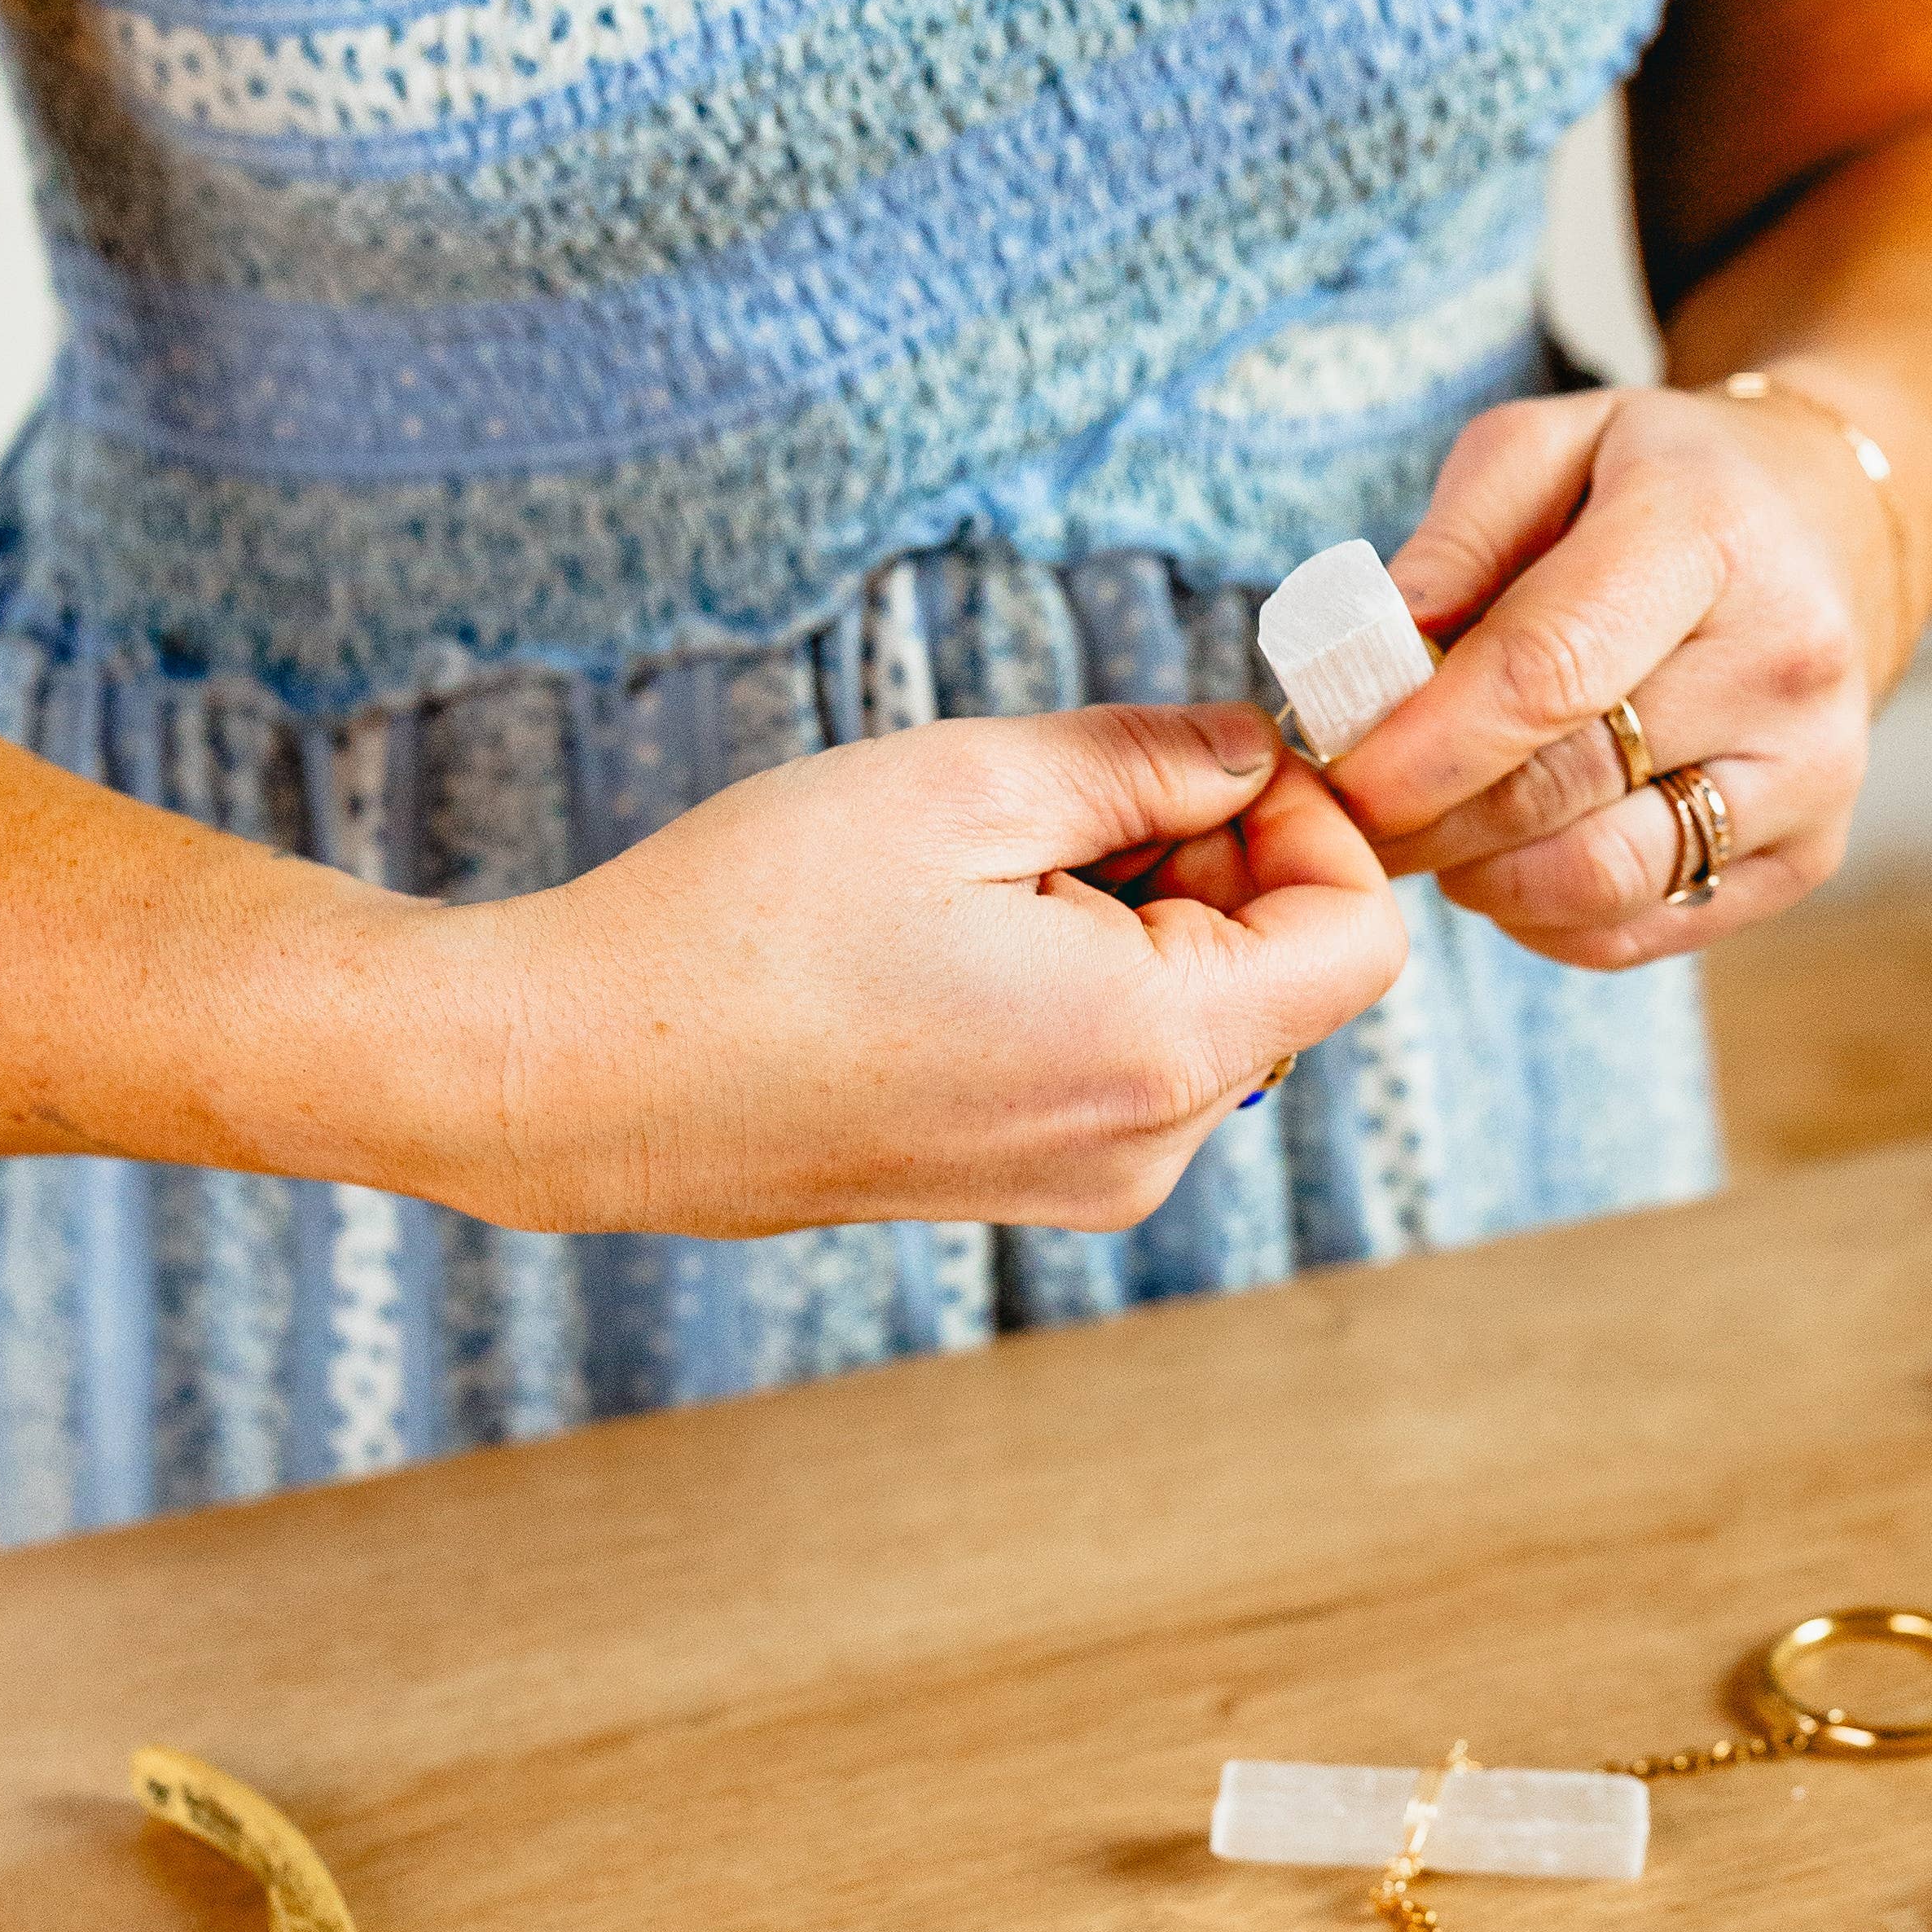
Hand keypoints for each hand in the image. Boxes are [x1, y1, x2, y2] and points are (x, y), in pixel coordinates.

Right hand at [420, 706, 1403, 1234]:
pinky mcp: (1018, 1183)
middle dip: (1215, 858)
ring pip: (1202, 1013)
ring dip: (1140, 912)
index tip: (1198, 759)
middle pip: (1286, 975)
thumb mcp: (963, 785)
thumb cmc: (745, 925)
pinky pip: (1120, 1060)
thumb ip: (1142, 759)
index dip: (1310, 821)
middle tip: (1063, 794)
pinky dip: (1085, 975)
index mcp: (1154, 1051)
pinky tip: (954, 935)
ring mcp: (1081, 1181)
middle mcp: (1142, 1147)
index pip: (1357, 935)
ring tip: (983, 869)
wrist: (574, 1076)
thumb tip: (1249, 749)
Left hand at [1326, 382, 1906, 968]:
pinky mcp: (1809, 854)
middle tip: (1349, 815)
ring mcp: (1811, 772)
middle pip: (1558, 787)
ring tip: (1434, 829)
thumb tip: (1365, 662)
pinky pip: (1638, 930)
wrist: (1827, 530)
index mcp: (1708, 534)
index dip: (1425, 742)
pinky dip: (1543, 916)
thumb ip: (1449, 545)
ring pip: (1597, 881)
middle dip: (1425, 818)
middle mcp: (1783, 662)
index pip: (1547, 671)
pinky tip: (1512, 856)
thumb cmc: (1656, 485)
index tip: (1339, 774)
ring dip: (1478, 875)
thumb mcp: (1546, 447)